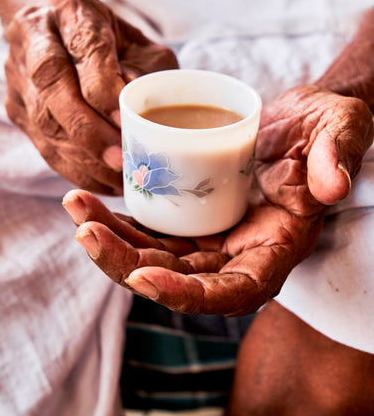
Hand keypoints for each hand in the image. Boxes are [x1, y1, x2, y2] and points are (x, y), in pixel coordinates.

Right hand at [5, 0, 177, 193]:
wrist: (67, 34)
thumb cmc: (116, 43)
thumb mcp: (141, 47)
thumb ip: (147, 72)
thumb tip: (136, 111)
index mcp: (70, 7)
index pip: (84, 48)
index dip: (104, 88)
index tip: (127, 120)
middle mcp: (34, 36)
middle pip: (54, 86)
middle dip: (88, 129)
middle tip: (120, 158)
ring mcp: (19, 74)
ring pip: (45, 121)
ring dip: (84, 156)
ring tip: (119, 178)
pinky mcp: (16, 107)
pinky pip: (43, 145)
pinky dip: (76, 169)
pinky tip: (103, 182)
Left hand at [63, 84, 372, 315]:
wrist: (299, 120)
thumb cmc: (324, 127)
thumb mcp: (340, 129)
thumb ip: (338, 154)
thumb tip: (331, 185)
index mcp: (275, 250)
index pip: (232, 293)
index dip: (187, 295)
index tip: (143, 277)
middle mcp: (238, 256)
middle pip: (177, 281)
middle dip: (126, 264)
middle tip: (85, 231)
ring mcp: (212, 241)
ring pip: (155, 258)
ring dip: (112, 241)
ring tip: (76, 208)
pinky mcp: (193, 221)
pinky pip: (151, 232)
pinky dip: (120, 221)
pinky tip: (90, 203)